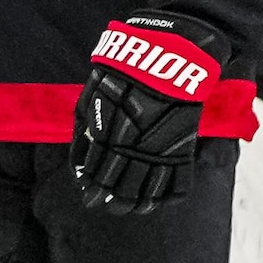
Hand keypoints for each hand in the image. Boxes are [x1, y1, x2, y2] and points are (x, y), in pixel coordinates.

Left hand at [68, 19, 215, 215]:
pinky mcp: (183, 148)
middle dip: (111, 200)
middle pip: (120, 186)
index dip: (93, 189)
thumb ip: (84, 135)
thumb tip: (79, 169)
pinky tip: (156, 202)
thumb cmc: (122, 74)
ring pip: (147, 191)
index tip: (89, 196)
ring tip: (129, 208)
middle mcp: (134, 147)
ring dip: (136, 204)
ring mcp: (160, 150)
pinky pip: (178, 184)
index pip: (97, 173)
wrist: (166, 54)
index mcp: (108, 135)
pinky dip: (166, 198)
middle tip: (106, 205)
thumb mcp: (91, 98)